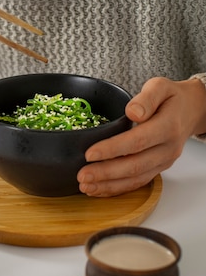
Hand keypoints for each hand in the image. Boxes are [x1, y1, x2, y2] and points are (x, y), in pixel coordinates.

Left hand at [77, 76, 205, 196]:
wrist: (192, 111)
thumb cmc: (172, 98)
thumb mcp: (160, 87)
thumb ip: (147, 98)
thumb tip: (132, 112)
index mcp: (167, 127)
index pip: (137, 141)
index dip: (112, 149)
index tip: (90, 153)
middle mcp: (167, 148)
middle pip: (134, 165)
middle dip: (106, 173)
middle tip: (82, 175)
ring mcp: (163, 161)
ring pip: (135, 178)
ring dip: (109, 185)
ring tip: (86, 185)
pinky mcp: (158, 168)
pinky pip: (137, 182)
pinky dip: (117, 188)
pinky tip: (99, 188)